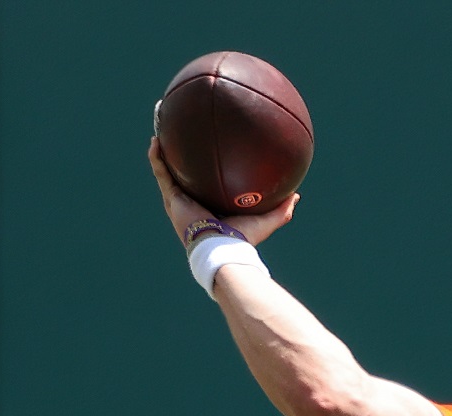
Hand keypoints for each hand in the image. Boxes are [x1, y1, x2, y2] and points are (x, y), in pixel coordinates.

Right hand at [148, 137, 298, 246]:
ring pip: (167, 171)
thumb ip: (282, 209)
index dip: (205, 172)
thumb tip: (296, 195)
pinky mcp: (172, 198)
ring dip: (162, 152)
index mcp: (211, 207)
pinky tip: (156, 140)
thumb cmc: (243, 238)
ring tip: (160, 132)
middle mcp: (193, 203)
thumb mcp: (266, 220)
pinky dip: (156, 157)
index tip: (208, 154)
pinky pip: (161, 173)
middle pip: (184, 175)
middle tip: (180, 137)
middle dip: (180, 157)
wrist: (222, 246)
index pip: (206, 186)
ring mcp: (180, 200)